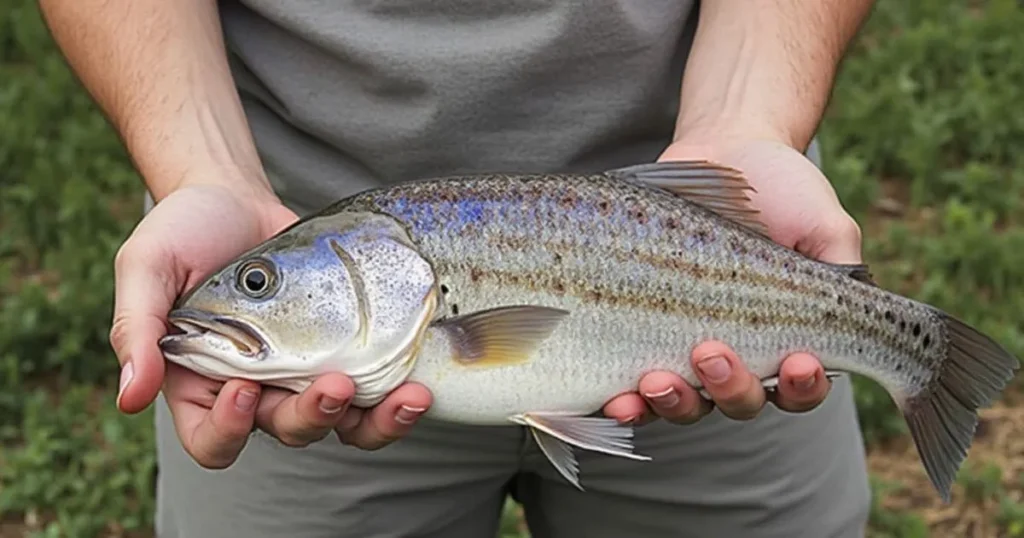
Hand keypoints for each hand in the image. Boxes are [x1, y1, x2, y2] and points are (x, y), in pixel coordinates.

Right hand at [110, 183, 431, 467]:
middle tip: (333, 384)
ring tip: (406, 397)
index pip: (212, 440)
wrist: (236, 195)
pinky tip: (419, 380)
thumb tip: (130, 396)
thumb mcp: (146, 269)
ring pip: (339, 421)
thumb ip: (136, 327)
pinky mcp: (342, 347)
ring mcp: (302, 370)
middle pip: (286, 431)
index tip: (243, 388)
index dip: (228, 431)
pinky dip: (394, 394)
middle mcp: (255, 389)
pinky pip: (371, 387)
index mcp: (199, 384)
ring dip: (373, 420)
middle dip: (312, 417)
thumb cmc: (183, 231)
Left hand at [602, 135, 862, 424]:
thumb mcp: (825, 225)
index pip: (800, 388)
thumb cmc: (785, 190)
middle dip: (729, 388)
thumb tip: (855, 310)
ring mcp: (687, 348)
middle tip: (711, 352)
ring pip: (686, 402)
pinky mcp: (640, 336)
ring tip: (658, 379)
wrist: (725, 149)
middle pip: (739, 402)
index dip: (802, 388)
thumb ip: (844, 270)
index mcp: (790, 340)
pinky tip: (618, 400)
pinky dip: (627, 402)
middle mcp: (741, 354)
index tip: (800, 361)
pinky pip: (632, 385)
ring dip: (674, 401)